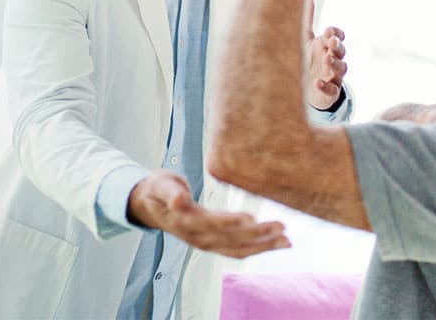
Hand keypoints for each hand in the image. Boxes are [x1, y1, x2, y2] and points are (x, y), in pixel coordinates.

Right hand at [128, 170, 289, 258]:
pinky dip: (258, 249)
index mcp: (184, 220)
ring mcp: (204, 243)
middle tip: (281, 226)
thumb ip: (170, 192)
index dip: (229, 222)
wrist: (149, 206)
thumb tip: (179, 200)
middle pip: (229, 238)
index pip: (210, 222)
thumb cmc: (159, 190)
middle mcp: (196, 236)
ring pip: (236, 249)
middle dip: (257, 235)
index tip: (251, 218)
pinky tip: (276, 244)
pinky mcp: (212, 244)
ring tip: (286, 240)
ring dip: (262, 246)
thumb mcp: (160, 185)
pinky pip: (237, 250)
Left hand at [304, 0, 346, 108]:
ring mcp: (333, 76)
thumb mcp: (304, 40)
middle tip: (331, 42)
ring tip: (326, 58)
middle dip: (337, 46)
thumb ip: (306, 21)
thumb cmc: (306, 60)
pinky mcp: (330, 92)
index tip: (328, 31)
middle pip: (341, 51)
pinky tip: (317, 82)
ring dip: (335, 63)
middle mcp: (333, 59)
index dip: (335, 34)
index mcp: (327, 45)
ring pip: (341, 69)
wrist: (302, 88)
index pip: (337, 36)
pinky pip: (332, 90)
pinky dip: (325, 86)